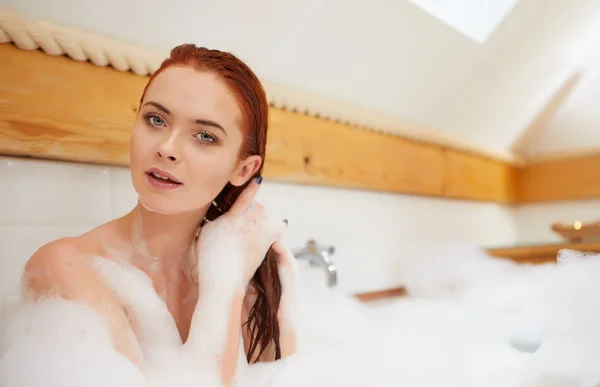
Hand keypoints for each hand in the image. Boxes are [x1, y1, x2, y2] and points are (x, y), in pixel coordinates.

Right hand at [194, 177, 287, 292]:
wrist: (223, 281)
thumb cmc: (210, 261)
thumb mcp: (206, 235)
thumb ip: (216, 222)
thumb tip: (224, 215)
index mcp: (229, 221)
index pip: (243, 199)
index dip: (251, 188)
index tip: (259, 179)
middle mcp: (245, 224)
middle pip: (257, 207)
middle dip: (255, 209)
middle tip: (251, 215)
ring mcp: (256, 235)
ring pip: (266, 217)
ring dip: (264, 218)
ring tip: (259, 224)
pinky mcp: (264, 245)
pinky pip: (276, 229)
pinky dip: (278, 225)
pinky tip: (282, 223)